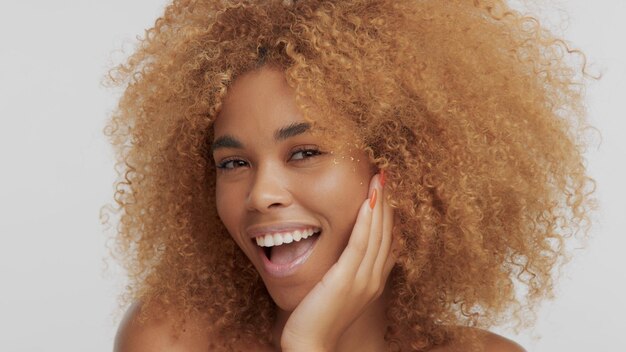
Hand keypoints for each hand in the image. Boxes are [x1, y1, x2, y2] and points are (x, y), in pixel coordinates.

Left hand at [280, 171, 395, 351]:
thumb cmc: (318, 318)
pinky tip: (368, 201)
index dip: (388, 214)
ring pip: (376, 233)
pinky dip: (366, 220)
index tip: (385, 191)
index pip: (388, 240)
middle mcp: (374, 278)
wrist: (311, 343)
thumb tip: (345, 251)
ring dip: (379, 203)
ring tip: (380, 178)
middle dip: (386, 202)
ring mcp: (363, 279)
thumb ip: (346, 270)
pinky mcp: (347, 279)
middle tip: (385, 175)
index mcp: (373, 281)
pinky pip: (361, 243)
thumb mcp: (338, 290)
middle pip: (386, 232)